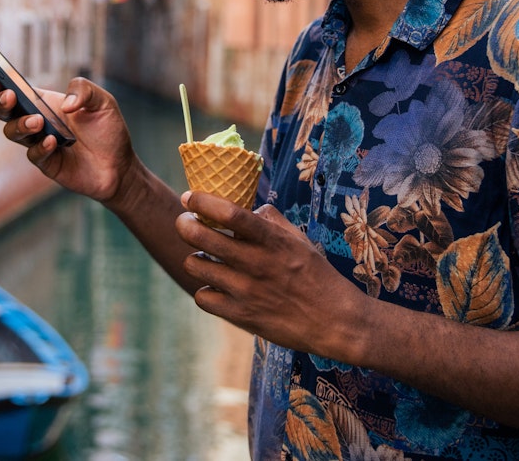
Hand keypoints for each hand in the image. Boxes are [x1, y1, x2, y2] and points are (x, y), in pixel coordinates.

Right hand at [0, 77, 137, 203]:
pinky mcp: (47, 163)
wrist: (120, 165)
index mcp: (46, 103)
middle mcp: (38, 122)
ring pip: (14, 133)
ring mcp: (40, 143)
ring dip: (21, 125)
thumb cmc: (109, 130)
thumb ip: (84, 90)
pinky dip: (40, 147)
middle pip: (6, 112)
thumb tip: (65, 104)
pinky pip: (34, 155)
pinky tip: (53, 142)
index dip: (3, 83)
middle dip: (2, 103)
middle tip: (10, 97)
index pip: (18, 91)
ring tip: (37, 121)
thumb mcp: (103, 102)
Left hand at [176, 193, 368, 357]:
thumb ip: (272, 221)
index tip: (189, 196)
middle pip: (200, 236)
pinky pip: (202, 297)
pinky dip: (205, 289)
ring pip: (194, 265)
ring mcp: (245, 291)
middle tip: (185, 222)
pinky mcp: (240, 315)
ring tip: (204, 257)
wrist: (334, 321)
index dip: (202, 200)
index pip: (229, 213)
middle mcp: (255, 263)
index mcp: (272, 240)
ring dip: (195, 257)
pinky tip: (216, 286)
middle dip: (184, 224)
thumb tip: (248, 208)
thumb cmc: (318, 276)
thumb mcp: (300, 241)